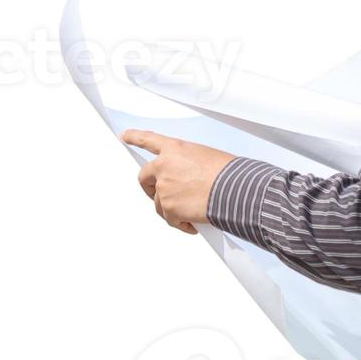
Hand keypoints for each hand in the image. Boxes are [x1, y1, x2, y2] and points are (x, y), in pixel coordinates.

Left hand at [122, 130, 236, 234]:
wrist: (235, 191)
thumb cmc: (229, 173)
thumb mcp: (206, 158)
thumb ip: (188, 165)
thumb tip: (186, 181)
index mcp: (175, 148)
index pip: (149, 139)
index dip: (135, 137)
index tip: (125, 136)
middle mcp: (164, 166)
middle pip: (144, 176)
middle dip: (148, 186)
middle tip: (157, 194)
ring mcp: (164, 188)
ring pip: (158, 202)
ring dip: (171, 208)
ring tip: (191, 211)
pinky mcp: (168, 208)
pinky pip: (170, 220)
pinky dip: (181, 224)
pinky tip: (194, 224)